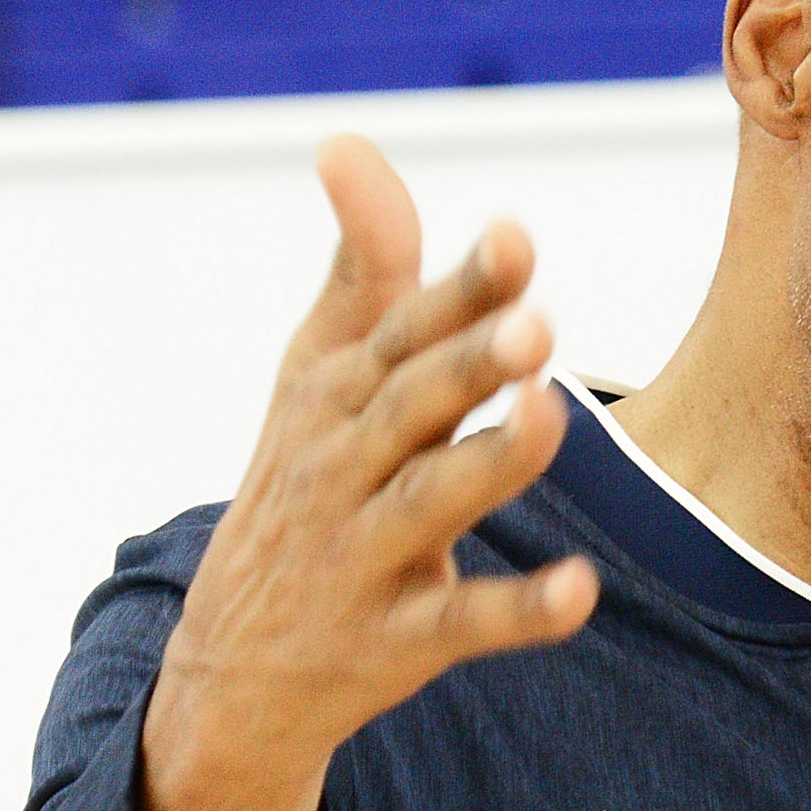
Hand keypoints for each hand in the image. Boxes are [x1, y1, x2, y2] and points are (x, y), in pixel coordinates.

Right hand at [139, 136, 598, 810]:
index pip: (405, 328)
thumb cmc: (304, 486)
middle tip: (536, 321)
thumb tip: (348, 143)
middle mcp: (344, 464)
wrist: (230, 668)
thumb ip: (363, 269)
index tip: (516, 236)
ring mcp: (363, 553)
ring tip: (551, 416)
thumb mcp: (318, 377)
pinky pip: (459, 624)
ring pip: (429, 502)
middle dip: (469, 360)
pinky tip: (579, 592)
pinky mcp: (391, 641)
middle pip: (413, 402)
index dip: (463, 285)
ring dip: (488, 462)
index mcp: (339, 393)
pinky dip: (517, 610)